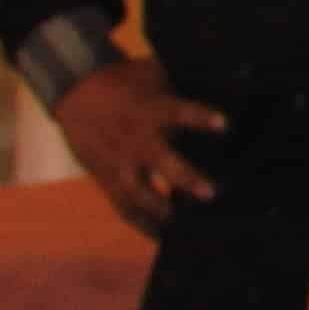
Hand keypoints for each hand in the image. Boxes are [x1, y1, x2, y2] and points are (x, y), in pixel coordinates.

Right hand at [53, 57, 224, 234]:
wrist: (77, 91)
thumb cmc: (128, 82)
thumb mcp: (154, 73)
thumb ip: (185, 81)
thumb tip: (231, 76)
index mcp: (152, 109)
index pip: (179, 111)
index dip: (200, 117)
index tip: (225, 124)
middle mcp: (137, 138)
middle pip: (161, 160)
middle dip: (185, 178)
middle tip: (210, 193)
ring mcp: (121, 161)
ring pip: (138, 190)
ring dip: (160, 208)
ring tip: (181, 222)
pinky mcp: (107, 178)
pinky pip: (124, 206)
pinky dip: (142, 224)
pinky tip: (163, 237)